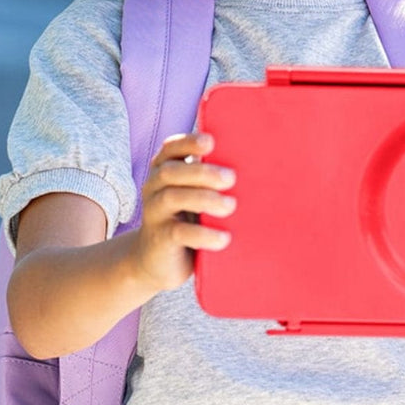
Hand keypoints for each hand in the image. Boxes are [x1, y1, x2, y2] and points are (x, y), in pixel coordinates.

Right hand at [134, 132, 236, 291]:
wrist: (158, 261)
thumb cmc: (185, 218)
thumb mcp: (193, 194)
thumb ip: (208, 177)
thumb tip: (250, 160)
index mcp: (163, 170)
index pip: (171, 148)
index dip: (189, 142)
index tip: (211, 142)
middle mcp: (153, 187)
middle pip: (171, 171)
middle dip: (202, 172)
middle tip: (231, 178)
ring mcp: (154, 213)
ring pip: (173, 197)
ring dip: (204, 199)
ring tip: (230, 206)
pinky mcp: (160, 239)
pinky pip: (178, 232)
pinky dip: (203, 234)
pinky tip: (224, 238)